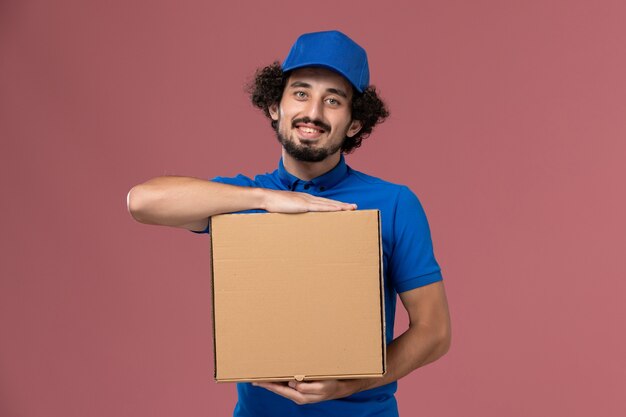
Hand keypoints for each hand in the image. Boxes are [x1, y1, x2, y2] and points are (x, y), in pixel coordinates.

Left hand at [252, 379, 366, 404]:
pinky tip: (276, 375)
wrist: (342, 387)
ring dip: (272, 381)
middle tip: (253, 377)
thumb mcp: (322, 386)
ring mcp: (300, 392)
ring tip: (261, 376)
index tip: (256, 381)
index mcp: (300, 396)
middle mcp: (298, 395)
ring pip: (282, 386)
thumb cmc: (332, 385)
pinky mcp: (303, 388)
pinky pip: (288, 384)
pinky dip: (280, 379)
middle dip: (266, 383)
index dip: (267, 385)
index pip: (279, 389)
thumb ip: (306, 387)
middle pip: (277, 389)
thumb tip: (292, 383)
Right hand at [261, 189, 356, 212]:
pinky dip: (332, 208)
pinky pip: (321, 207)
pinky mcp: (304, 205)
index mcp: (306, 199)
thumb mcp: (288, 210)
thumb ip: (295, 213)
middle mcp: (309, 198)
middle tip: (354, 206)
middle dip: (342, 204)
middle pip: (330, 202)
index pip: (324, 202)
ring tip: (351, 208)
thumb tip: (299, 220)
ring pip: (328, 204)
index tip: (344, 206)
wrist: (268, 198)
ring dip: (341, 206)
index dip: (335, 204)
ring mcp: (308, 201)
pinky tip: (339, 210)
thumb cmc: (276, 205)